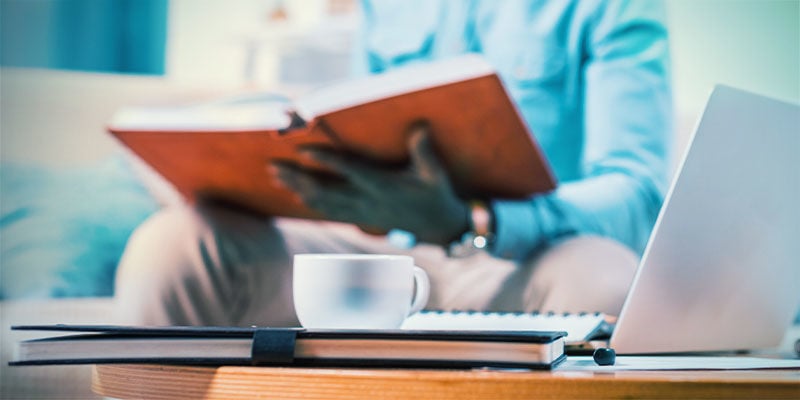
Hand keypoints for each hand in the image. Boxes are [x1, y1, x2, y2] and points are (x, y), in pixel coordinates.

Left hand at [273, 124, 468, 244]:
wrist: (438, 226)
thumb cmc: (436, 193)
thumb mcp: (434, 172)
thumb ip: (423, 150)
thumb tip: (419, 126)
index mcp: (382, 185)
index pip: (348, 170)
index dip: (325, 160)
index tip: (302, 150)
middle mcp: (367, 200)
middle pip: (325, 189)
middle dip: (297, 178)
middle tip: (272, 166)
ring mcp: (362, 212)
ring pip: (323, 202)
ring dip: (297, 188)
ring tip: (275, 176)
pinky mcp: (361, 218)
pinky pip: (330, 212)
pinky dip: (311, 202)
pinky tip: (295, 194)